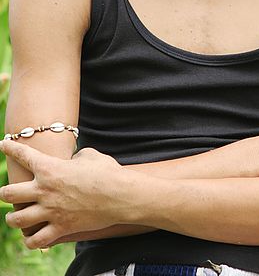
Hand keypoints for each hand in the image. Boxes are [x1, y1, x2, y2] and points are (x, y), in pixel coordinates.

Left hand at [0, 142, 125, 248]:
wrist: (120, 195)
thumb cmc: (107, 171)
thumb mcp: (89, 155)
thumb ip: (74, 158)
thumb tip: (72, 161)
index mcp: (50, 169)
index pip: (23, 156)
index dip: (9, 148)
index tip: (3, 144)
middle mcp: (45, 190)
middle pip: (7, 194)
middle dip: (5, 193)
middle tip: (8, 193)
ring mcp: (51, 211)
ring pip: (16, 220)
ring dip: (13, 218)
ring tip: (15, 217)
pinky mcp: (60, 228)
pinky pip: (35, 241)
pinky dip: (31, 240)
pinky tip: (32, 236)